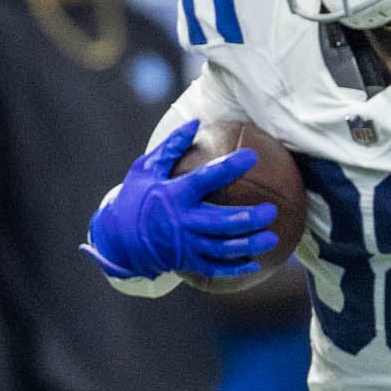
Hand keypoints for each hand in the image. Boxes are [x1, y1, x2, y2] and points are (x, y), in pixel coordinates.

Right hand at [81, 120, 279, 282]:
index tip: (251, 156)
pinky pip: (215, 268)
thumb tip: (195, 123)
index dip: (229, 167)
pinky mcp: (187, 262)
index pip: (206, 178)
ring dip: (250, 245)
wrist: (117, 239)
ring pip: (223, 247)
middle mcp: (182, 221)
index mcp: (174, 195)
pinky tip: (255, 265)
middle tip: (271, 210)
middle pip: (222, 221)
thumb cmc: (135, 198)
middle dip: (249, 218)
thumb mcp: (145, 169)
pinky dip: (235, 268)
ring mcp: (186, 244)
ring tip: (273, 238)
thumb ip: (171, 147)